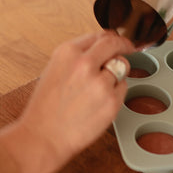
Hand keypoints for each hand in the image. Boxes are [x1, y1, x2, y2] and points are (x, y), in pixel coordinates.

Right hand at [0, 31, 133, 172]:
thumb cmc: (45, 109)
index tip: (117, 41)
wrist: (43, 137)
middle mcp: (85, 63)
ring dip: (116, 75)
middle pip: (115, 44)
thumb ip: (77, 57)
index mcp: (67, 52)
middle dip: (124, 46)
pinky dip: (116, 94)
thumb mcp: (54, 71)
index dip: (111, 38)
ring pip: (122, 67)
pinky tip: (98, 104)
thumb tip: (101, 48)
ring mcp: (100, 82)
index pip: (99, 35)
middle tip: (128, 49)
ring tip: (97, 91)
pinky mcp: (112, 101)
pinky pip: (123, 89)